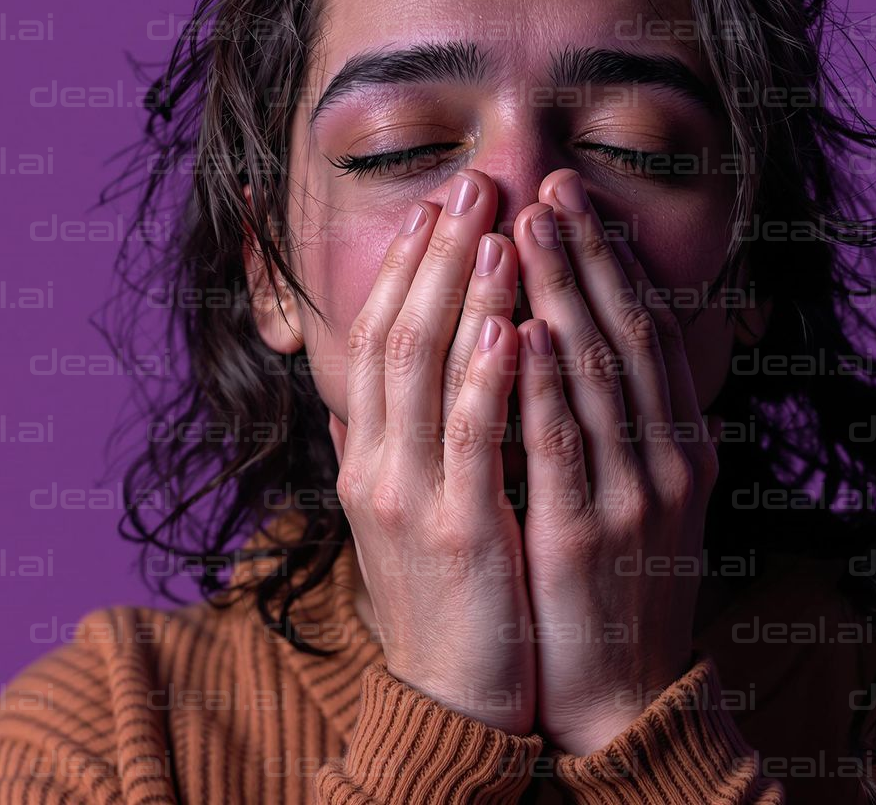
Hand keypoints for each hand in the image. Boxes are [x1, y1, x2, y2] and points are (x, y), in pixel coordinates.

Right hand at [329, 170, 535, 733]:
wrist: (456, 689)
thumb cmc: (445, 582)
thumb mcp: (403, 501)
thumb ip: (389, 438)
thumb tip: (380, 381)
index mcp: (368, 450)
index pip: (380, 335)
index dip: (407, 266)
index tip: (439, 207)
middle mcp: (376, 462)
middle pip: (400, 336)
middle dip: (436, 257)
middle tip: (472, 186)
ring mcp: (411, 498)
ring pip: (428, 376)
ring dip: (461, 299)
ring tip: (494, 232)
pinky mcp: (458, 534)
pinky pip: (470, 444)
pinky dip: (484, 381)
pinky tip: (506, 328)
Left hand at [511, 169, 718, 755]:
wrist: (618, 690)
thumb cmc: (617, 580)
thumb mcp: (640, 492)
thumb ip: (621, 421)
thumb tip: (579, 342)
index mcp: (682, 441)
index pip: (649, 329)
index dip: (614, 259)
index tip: (575, 201)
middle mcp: (669, 455)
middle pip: (628, 332)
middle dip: (589, 253)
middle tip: (551, 185)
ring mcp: (634, 494)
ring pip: (599, 372)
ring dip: (565, 292)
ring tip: (529, 226)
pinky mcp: (587, 534)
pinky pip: (563, 443)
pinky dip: (545, 381)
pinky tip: (523, 327)